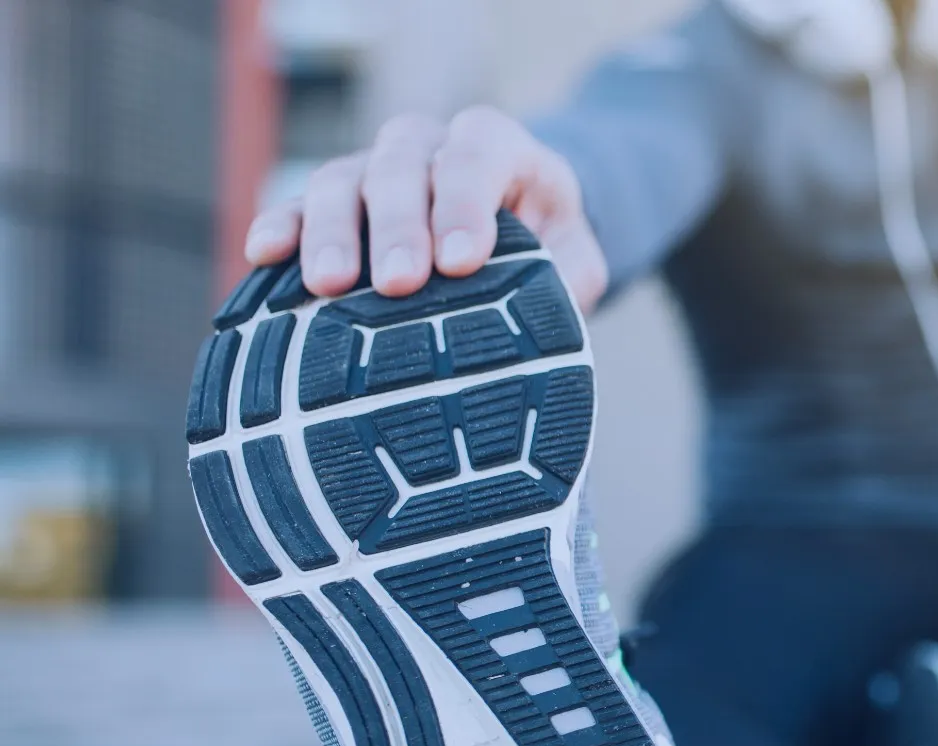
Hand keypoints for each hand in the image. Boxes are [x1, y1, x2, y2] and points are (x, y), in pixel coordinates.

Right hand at [242, 107, 609, 311]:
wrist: (516, 228)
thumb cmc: (547, 244)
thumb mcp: (577, 255)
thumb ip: (572, 274)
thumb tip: (551, 308)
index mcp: (493, 145)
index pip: (475, 155)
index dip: (464, 204)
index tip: (460, 262)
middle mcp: (428, 146)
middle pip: (401, 165)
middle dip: (398, 224)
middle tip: (398, 282)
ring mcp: (374, 169)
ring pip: (343, 178)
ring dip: (331, 229)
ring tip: (328, 284)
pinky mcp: (336, 201)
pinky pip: (296, 202)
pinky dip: (280, 224)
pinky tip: (262, 254)